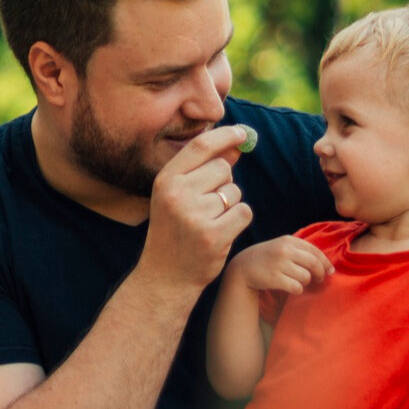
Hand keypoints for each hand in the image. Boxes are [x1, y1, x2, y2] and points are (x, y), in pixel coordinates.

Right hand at [136, 125, 255, 293]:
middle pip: (223, 169)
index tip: (241, 133)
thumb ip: (205, 169)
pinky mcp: (214, 235)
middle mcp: (177, 195)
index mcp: (165, 181)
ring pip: (235, 192)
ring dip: (230, 205)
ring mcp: (195, 216)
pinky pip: (243, 212)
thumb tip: (236, 144)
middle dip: (224, 183)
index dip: (225, 135)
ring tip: (208, 222)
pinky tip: (221, 232)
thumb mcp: (179, 197)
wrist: (165, 276)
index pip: (201, 146)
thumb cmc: (174, 231)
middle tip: (208, 205)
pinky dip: (238, 221)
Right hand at [226, 235, 332, 295]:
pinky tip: (291, 288)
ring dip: (305, 282)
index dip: (326, 263)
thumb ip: (300, 251)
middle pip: (314, 263)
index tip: (330, 271)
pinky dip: (297, 290)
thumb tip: (326, 265)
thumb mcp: (280, 246)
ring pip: (306, 277)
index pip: (315, 251)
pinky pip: (296, 287)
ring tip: (297, 282)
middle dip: (321, 274)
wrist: (242, 268)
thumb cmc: (266, 258)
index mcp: (288, 240)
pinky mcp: (274, 278)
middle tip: (320, 280)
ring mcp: (278, 264)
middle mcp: (284, 250)